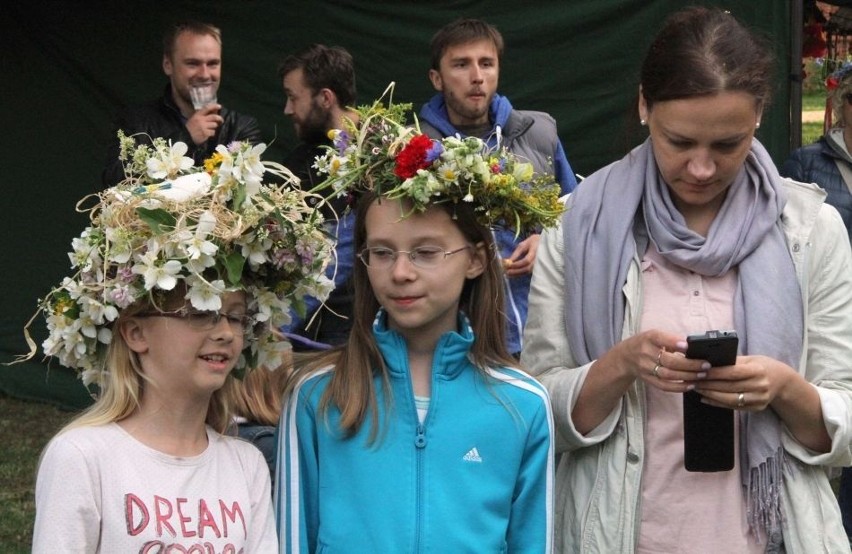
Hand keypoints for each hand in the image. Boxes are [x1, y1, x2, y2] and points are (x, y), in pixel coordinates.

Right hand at [185, 104, 222, 144]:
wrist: (186, 137)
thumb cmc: (191, 127)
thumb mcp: (194, 119)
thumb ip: (202, 116)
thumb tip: (214, 112)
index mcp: (197, 115)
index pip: (207, 108)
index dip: (214, 106)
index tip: (219, 106)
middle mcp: (201, 120)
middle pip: (214, 117)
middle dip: (220, 118)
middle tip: (221, 120)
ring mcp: (203, 127)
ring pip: (214, 125)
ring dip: (214, 127)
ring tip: (210, 129)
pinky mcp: (205, 133)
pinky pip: (213, 132)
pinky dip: (212, 133)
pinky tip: (208, 134)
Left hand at [503, 234, 538, 276]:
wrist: (545, 242)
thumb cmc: (533, 242)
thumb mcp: (524, 244)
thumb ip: (516, 253)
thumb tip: (507, 261)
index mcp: (535, 251)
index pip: (526, 260)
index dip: (517, 264)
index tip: (508, 265)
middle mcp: (539, 259)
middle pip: (527, 268)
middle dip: (516, 271)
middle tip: (506, 272)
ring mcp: (540, 264)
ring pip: (528, 272)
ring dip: (518, 273)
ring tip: (508, 273)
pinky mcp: (538, 267)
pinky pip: (529, 272)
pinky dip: (521, 273)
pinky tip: (514, 273)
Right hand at [573, 329, 702, 434]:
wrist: (625, 356)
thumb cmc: (646, 344)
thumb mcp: (655, 335)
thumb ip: (672, 340)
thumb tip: (694, 347)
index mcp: (649, 338)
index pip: (660, 338)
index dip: (673, 342)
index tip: (687, 346)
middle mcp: (645, 353)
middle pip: (668, 361)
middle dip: (689, 364)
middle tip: (706, 365)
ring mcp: (646, 368)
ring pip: (668, 375)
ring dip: (687, 376)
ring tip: (702, 375)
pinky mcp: (648, 380)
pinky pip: (664, 386)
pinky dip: (679, 387)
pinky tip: (691, 385)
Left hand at [692, 355, 794, 411]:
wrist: (783, 382)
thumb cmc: (763, 366)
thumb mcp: (751, 359)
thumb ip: (732, 361)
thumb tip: (709, 361)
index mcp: (758, 370)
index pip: (732, 372)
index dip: (714, 373)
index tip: (699, 371)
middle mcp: (760, 386)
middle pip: (729, 387)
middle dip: (708, 384)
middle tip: (693, 381)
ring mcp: (759, 399)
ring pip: (730, 399)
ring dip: (710, 395)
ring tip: (697, 389)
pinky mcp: (757, 408)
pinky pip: (734, 407)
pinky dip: (718, 403)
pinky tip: (706, 398)